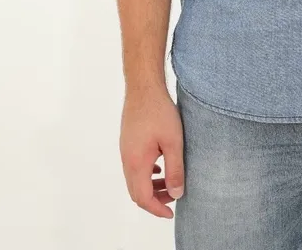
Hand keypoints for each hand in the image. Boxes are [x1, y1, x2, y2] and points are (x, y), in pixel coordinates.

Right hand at [119, 86, 185, 218]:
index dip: (157, 209)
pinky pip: (135, 166)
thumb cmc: (159, 112)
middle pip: (136, 192)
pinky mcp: (128, 141)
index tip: (171, 213)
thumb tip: (176, 194)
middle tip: (172, 199)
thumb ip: (175, 170)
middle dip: (154, 199)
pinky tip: (160, 166)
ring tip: (170, 183)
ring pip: (135, 179)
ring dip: (151, 186)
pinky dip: (147, 173)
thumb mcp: (173, 142)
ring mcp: (125, 150)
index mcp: (137, 163)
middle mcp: (127, 159)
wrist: (143, 86)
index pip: (143, 198)